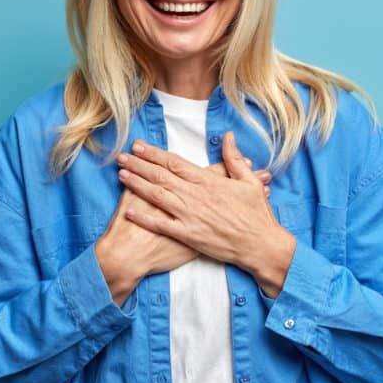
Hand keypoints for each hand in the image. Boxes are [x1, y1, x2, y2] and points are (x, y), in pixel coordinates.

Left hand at [115, 131, 296, 293]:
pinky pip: (161, 225)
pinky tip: (129, 210)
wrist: (261, 245)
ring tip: (121, 174)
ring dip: (137, 185)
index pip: (175, 163)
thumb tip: (227, 136)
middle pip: (160, 176)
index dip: (154, 153)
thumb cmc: (257, 214)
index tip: (139, 146)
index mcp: (208, 181)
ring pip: (157, 196)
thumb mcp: (249, 181)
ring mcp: (190, 216)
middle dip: (139, 165)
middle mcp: (195, 196)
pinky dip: (144, 217)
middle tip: (121, 156)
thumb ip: (234, 158)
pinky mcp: (188, 235)